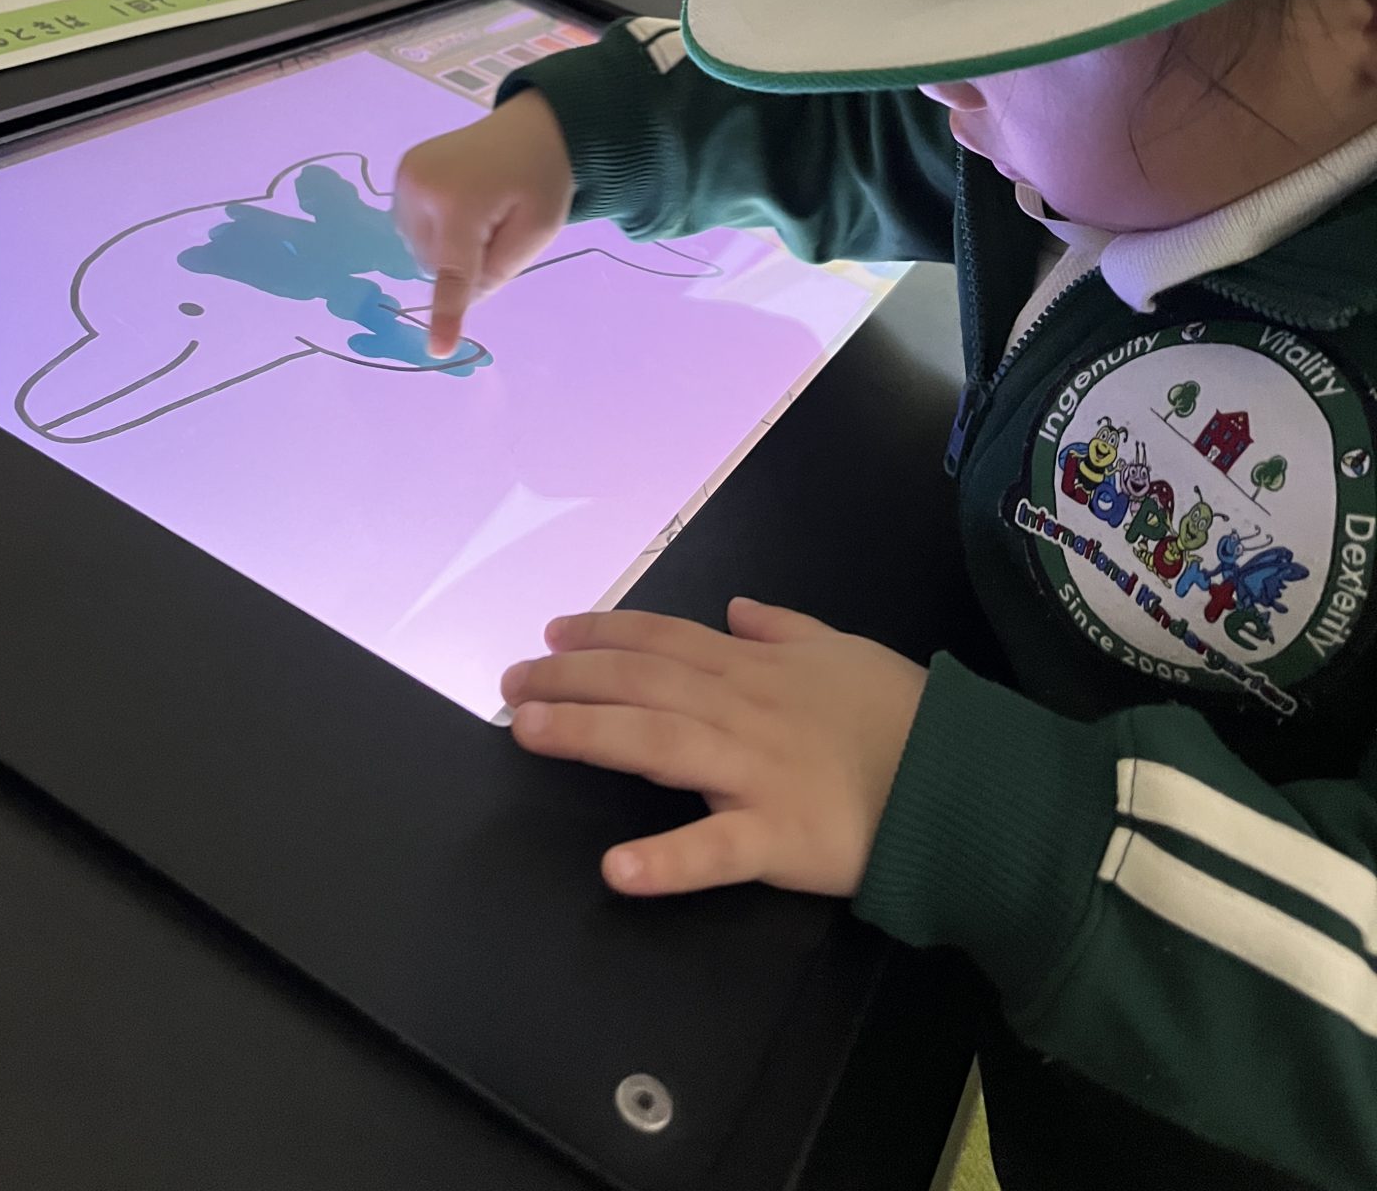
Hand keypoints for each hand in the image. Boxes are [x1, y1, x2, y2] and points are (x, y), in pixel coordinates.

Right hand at [394, 90, 573, 357]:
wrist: (530, 128)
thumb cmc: (542, 181)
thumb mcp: (539, 230)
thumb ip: (500, 269)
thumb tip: (462, 294)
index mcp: (462, 202)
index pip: (453, 271)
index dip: (446, 314)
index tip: (438, 350)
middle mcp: (422, 188)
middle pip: (435, 264)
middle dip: (464, 261)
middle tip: (498, 225)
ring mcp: (405, 177)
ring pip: (420, 249)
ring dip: (448, 246)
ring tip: (479, 209)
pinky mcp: (401, 173)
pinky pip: (412, 227)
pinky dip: (436, 228)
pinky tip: (460, 203)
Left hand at [501, 600, 927, 897]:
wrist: (966, 780)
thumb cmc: (905, 716)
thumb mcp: (846, 649)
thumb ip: (786, 628)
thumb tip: (735, 608)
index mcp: (757, 668)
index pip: (665, 640)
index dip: (605, 632)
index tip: (553, 632)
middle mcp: (743, 710)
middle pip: (643, 683)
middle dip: (571, 678)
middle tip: (511, 680)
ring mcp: (757, 772)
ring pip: (658, 742)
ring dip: (588, 734)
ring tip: (528, 731)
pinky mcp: (778, 838)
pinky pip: (715, 851)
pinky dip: (666, 861)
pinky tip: (617, 869)